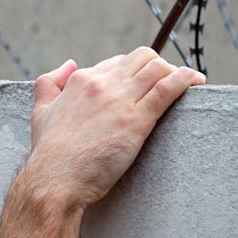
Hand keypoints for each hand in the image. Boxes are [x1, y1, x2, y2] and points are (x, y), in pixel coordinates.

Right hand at [29, 47, 204, 210]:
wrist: (55, 179)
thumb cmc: (49, 152)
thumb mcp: (41, 110)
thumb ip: (49, 83)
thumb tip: (69, 63)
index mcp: (82, 79)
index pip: (118, 62)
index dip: (135, 71)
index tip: (147, 83)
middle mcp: (102, 83)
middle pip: (142, 58)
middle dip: (159, 66)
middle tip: (170, 82)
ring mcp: (120, 99)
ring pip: (157, 68)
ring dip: (177, 71)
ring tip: (190, 83)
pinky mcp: (136, 119)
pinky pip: (167, 88)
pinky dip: (186, 80)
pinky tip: (196, 82)